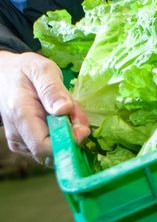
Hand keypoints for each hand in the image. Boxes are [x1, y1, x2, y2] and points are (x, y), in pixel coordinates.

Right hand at [0, 51, 89, 165]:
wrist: (4, 75)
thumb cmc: (24, 70)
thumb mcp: (41, 70)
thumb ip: (53, 90)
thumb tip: (64, 110)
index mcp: (21, 115)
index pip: (43, 147)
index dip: (68, 142)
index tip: (83, 127)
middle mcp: (18, 134)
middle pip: (53, 152)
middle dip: (73, 136)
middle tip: (77, 112)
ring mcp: (20, 141)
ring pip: (54, 151)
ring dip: (69, 134)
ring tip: (68, 110)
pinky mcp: (26, 144)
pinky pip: (50, 148)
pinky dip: (62, 135)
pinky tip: (60, 117)